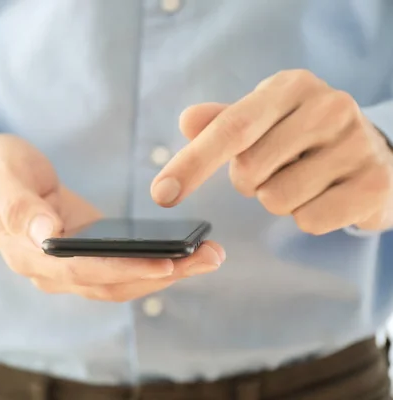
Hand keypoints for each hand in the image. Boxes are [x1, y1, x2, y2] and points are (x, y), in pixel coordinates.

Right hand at [0, 134, 224, 301]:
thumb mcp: (2, 176)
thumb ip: (18, 206)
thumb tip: (46, 233)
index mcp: (27, 253)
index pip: (79, 270)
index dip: (122, 269)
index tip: (165, 262)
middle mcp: (50, 270)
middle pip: (110, 283)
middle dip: (161, 273)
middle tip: (210, 257)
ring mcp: (70, 267)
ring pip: (121, 281)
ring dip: (167, 272)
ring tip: (210, 255)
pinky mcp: (88, 254)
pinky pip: (123, 267)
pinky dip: (154, 262)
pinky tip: (186, 252)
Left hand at [151, 70, 392, 233]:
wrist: (373, 152)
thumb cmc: (301, 136)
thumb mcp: (261, 119)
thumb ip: (222, 122)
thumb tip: (188, 121)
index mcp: (291, 86)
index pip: (231, 128)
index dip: (192, 163)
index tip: (161, 193)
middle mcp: (328, 107)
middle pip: (249, 171)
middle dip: (248, 181)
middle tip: (275, 167)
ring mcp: (357, 144)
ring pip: (277, 199)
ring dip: (278, 199)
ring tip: (303, 179)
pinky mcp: (374, 183)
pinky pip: (309, 221)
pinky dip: (306, 217)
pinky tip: (325, 195)